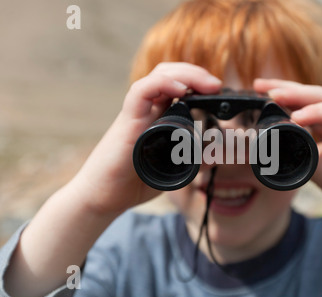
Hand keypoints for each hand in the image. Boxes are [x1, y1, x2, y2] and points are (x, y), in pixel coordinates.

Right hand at [69, 63, 221, 215]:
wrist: (102, 197)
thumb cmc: (132, 182)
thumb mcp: (171, 169)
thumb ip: (191, 160)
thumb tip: (214, 155)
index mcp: (158, 117)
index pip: (177, 85)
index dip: (198, 82)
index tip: (218, 92)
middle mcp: (147, 110)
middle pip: (170, 74)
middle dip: (196, 74)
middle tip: (218, 86)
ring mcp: (137, 114)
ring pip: (159, 76)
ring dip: (187, 74)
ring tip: (209, 85)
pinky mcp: (127, 122)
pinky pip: (142, 91)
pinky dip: (163, 84)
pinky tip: (182, 90)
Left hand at [254, 79, 321, 219]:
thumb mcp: (314, 162)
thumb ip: (297, 148)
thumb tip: (271, 144)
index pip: (302, 102)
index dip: (280, 96)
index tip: (256, 92)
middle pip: (309, 94)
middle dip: (283, 88)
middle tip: (259, 84)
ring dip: (298, 96)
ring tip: (274, 95)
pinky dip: (319, 112)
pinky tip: (299, 115)